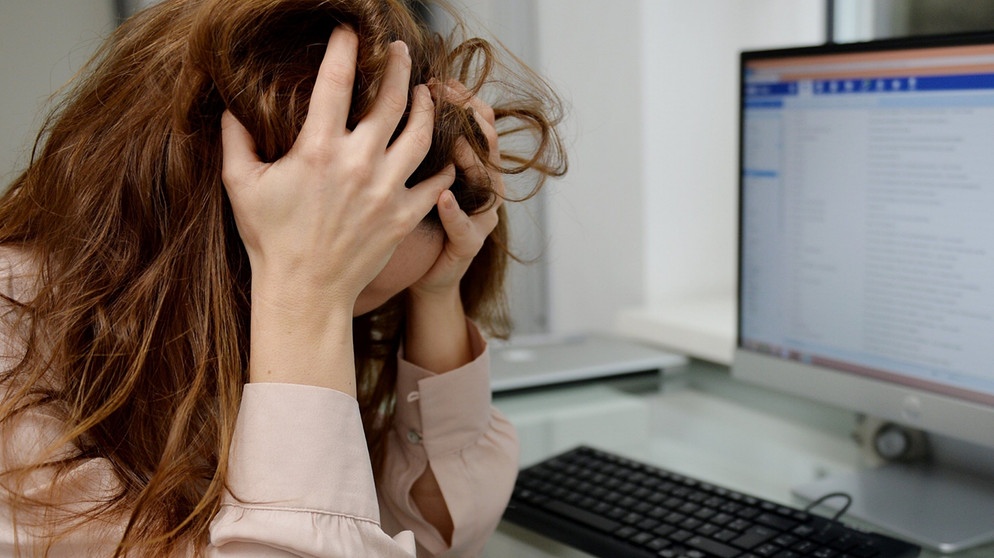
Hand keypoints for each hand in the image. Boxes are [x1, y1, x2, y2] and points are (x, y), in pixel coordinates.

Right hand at [219, 26, 453, 390]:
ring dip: (427, 105)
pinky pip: (437, 181)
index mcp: (318, 149)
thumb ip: (236, 139)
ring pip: (421, 132)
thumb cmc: (271, 240)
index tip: (350, 30)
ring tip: (426, 91)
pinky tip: (447, 151)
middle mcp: (358, 163)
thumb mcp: (242, 185)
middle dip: (399, 65)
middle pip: (392, 98)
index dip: (345, 47)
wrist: (305, 291)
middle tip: (401, 50)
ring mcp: (386, 189)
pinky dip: (446, 163)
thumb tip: (229, 106)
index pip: (337, 80)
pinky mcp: (404, 215)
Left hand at [409, 81, 504, 300]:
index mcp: (471, 163)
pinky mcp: (468, 245)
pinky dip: (456, 212)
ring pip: (487, 183)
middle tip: (445, 96)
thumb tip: (386, 95)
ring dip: (471, 160)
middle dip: (469, 118)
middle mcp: (484, 186)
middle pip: (488, 143)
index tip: (439, 80)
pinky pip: (466, 228)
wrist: (424, 273)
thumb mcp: (413, 170)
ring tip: (456, 142)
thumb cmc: (414, 217)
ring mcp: (481, 216)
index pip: (477, 121)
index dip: (463, 99)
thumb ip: (410, 138)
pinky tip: (443, 197)